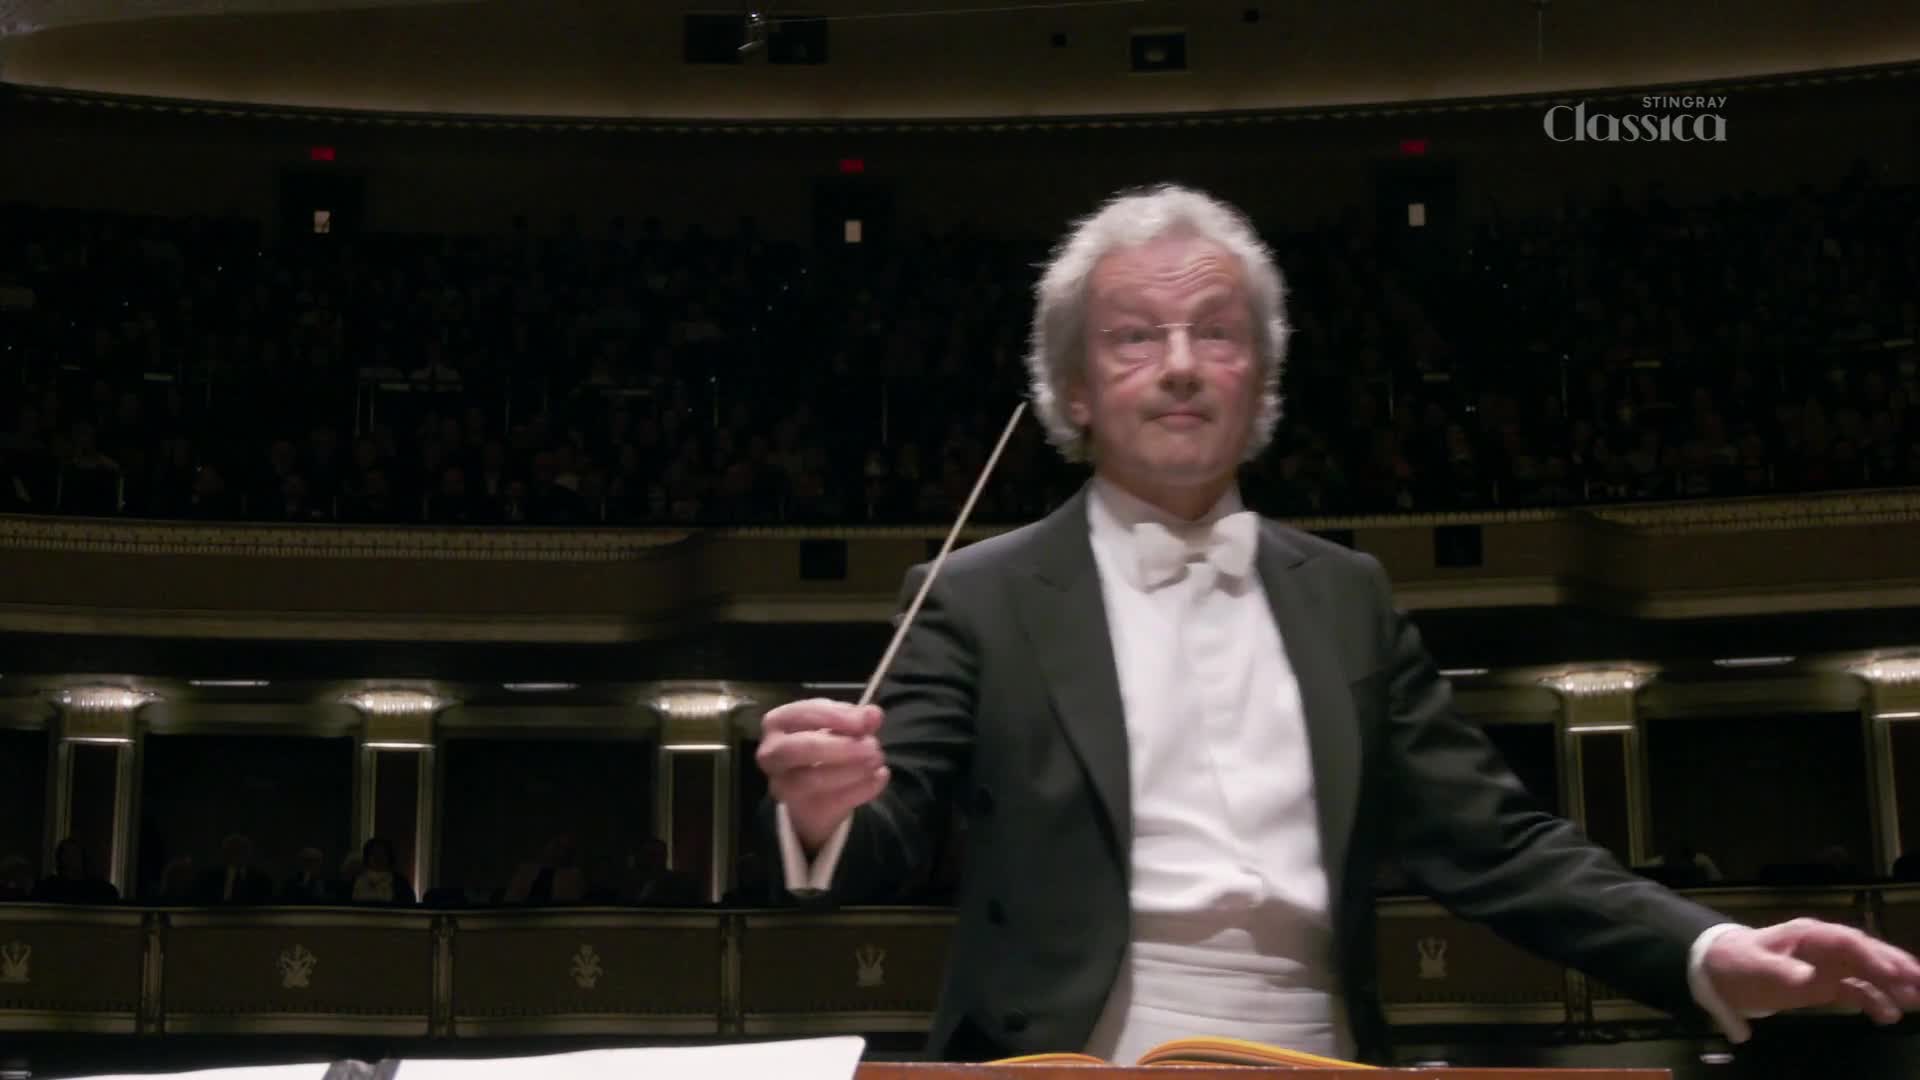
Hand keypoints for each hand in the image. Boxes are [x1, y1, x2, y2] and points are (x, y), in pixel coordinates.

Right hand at [757, 699, 888, 852]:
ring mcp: (783, 785)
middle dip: (841, 747)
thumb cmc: (822, 745)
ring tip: (877, 760)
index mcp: (777, 723)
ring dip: (852, 770)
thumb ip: (856, 719)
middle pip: (801, 748)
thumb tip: (873, 714)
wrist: (811, 790)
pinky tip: (880, 776)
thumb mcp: (838, 726)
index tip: (864, 720)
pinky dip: (862, 789)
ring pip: (812, 780)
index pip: (801, 714)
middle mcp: (773, 754)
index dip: (835, 715)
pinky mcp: (803, 810)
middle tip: (872, 746)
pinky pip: (832, 802)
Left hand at [1704, 918, 1919, 1023]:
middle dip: (1895, 966)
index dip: (1872, 956)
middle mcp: (1824, 947)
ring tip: (1917, 1000)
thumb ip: (1781, 971)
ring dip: (1892, 985)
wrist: (1720, 970)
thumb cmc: (1737, 962)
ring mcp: (1828, 965)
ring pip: (1867, 972)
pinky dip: (1874, 1001)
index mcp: (1809, 935)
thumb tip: (1808, 978)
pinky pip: (1856, 990)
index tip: (1894, 973)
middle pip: (1866, 954)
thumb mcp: (1754, 967)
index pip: (1848, 942)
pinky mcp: (1826, 984)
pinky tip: (1889, 1016)